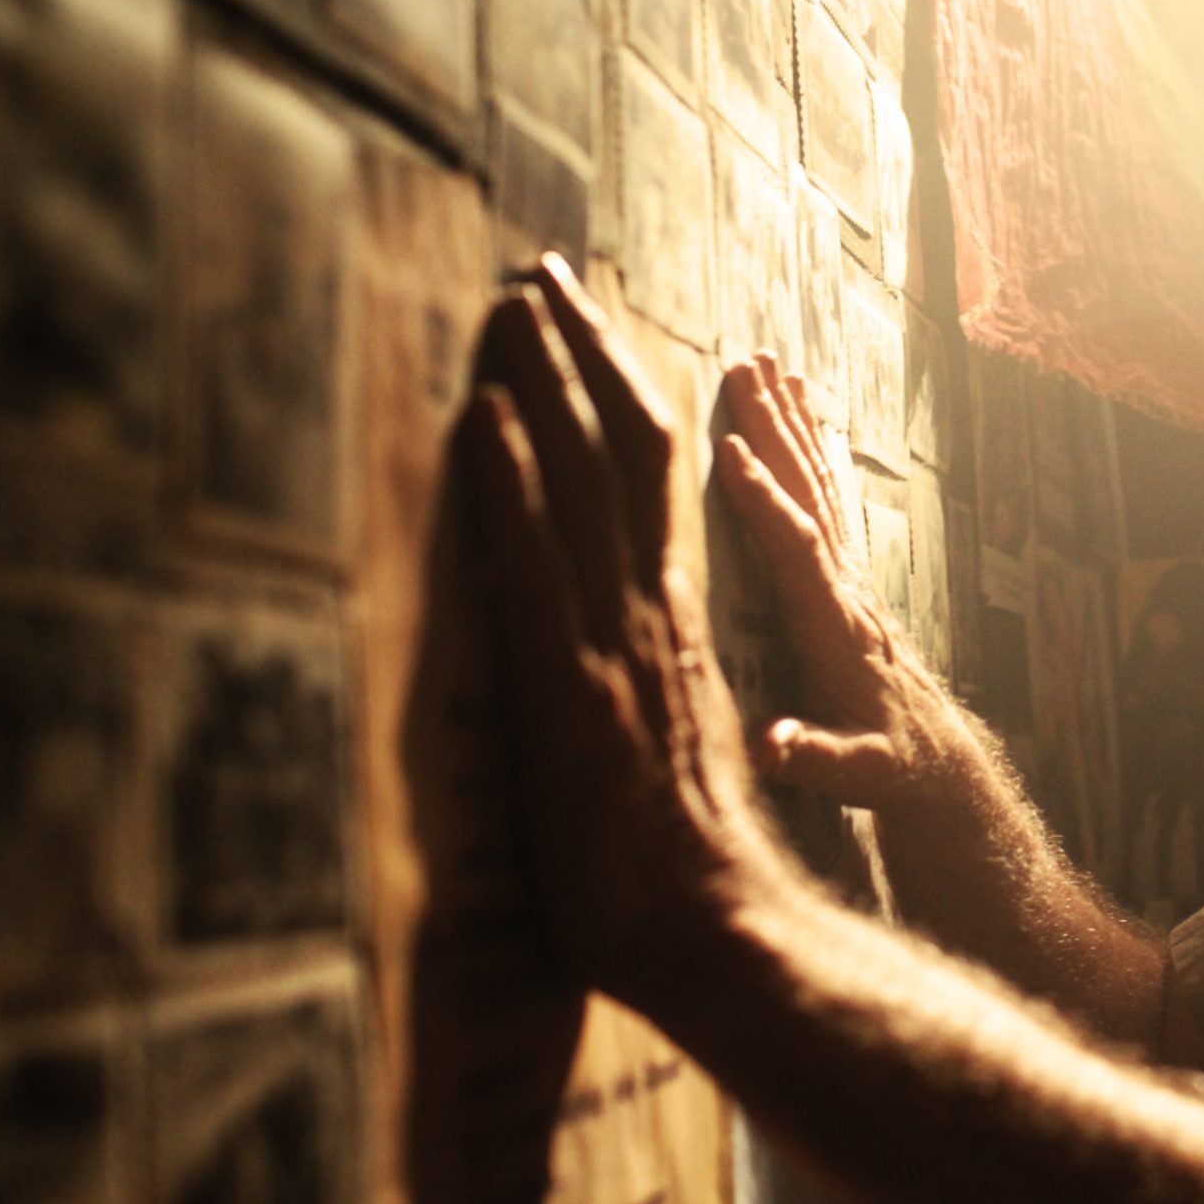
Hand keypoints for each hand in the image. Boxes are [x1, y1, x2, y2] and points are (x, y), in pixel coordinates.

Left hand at [458, 254, 777, 1006]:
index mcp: (671, 621)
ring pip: (588, 478)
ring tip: (511, 299)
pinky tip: (484, 414)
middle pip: (627, 447)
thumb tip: (580, 661)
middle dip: (585, 350)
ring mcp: (614, 641)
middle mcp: (651, 610)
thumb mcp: (654, 750)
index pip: (648, 481)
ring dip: (546, 379)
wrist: (718, 931)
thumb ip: (627, 687)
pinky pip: (538, 560)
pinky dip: (510, 479)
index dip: (613, 396)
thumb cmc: (678, 870)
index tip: (581, 328)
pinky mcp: (571, 686)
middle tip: (543, 271)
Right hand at [718, 354, 990, 821]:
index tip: (730, 450)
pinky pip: (827, 496)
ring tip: (766, 361)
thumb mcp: (855, 776)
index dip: (765, 502)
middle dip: (774, 429)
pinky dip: (812, 447)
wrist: (934, 759)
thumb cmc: (886, 768)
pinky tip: (804, 409)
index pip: (799, 552)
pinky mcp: (848, 575)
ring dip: (789, 421)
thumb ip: (815, 758)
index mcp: (836, 628)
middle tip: (743, 364)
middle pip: (808, 494)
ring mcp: (850, 575)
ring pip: (817, 482)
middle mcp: (846, 587)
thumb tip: (774, 749)